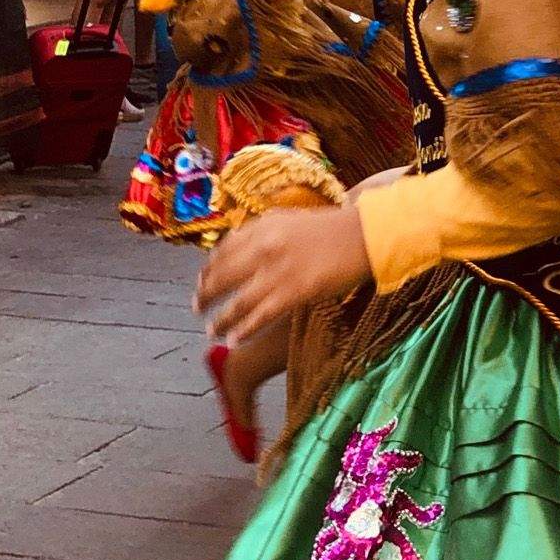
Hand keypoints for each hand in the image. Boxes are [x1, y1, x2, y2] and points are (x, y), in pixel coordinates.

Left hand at [195, 203, 370, 341]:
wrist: (363, 235)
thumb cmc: (330, 228)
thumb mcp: (289, 219)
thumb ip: (263, 231)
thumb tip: (238, 243)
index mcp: (262, 228)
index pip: (223, 250)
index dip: (208, 268)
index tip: (201, 279)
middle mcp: (264, 248)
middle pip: (223, 276)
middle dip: (206, 294)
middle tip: (196, 306)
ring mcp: (278, 272)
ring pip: (238, 302)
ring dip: (220, 319)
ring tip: (210, 331)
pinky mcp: (294, 293)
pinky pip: (261, 316)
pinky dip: (244, 330)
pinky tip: (233, 340)